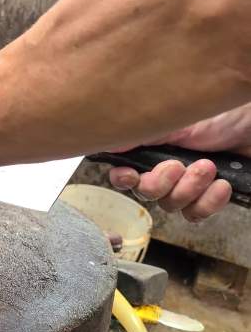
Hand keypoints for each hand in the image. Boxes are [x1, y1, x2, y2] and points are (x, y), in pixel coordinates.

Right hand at [108, 103, 250, 221]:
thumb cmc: (222, 117)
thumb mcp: (175, 122)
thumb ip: (140, 135)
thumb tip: (108, 141)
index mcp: (153, 151)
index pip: (124, 174)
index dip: (124, 179)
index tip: (130, 174)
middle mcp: (166, 170)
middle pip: (146, 194)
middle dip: (161, 183)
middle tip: (178, 166)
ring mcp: (188, 186)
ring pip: (171, 205)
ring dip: (190, 188)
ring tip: (209, 167)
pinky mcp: (209, 199)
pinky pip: (196, 215)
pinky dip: (209, 202)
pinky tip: (222, 184)